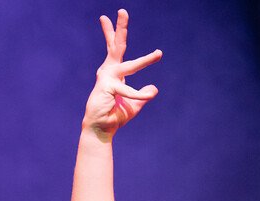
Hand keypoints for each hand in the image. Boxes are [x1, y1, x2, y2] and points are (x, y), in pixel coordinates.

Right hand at [82, 9, 161, 139]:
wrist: (101, 130)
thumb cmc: (114, 116)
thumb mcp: (134, 105)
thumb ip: (143, 96)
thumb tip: (154, 88)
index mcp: (114, 72)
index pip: (115, 49)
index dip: (114, 33)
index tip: (110, 18)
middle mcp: (108, 71)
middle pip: (116, 45)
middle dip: (120, 27)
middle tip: (123, 10)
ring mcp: (107, 78)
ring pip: (129, 65)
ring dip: (145, 61)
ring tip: (158, 54)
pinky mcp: (108, 88)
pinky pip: (129, 91)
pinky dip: (140, 95)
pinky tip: (150, 96)